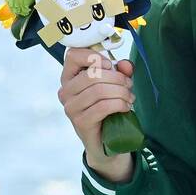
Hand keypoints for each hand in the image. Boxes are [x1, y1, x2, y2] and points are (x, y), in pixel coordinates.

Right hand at [59, 47, 134, 181]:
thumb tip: (125, 65)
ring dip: (121, 92)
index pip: (73, 55)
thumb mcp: (116, 84)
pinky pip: (103, 107)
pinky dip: (120, 104)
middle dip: (117, 78)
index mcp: (69, 77)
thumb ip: (120, 71)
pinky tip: (126, 107)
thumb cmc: (108, 106)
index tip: (110, 65)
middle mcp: (65, 91)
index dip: (95, 56)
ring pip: (99, 90)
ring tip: (129, 97)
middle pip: (93, 74)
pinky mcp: (80, 122)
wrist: (106, 139)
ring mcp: (71, 107)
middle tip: (129, 85)